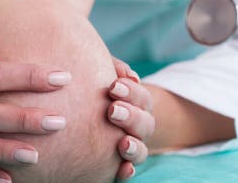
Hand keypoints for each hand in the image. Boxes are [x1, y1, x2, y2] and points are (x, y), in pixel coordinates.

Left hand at [108, 56, 152, 180]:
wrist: (93, 117)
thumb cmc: (97, 89)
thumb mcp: (104, 73)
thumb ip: (113, 67)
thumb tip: (125, 73)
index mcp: (136, 103)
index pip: (142, 97)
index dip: (131, 92)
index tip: (114, 86)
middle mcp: (138, 126)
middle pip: (144, 123)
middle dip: (131, 116)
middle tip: (113, 110)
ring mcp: (131, 147)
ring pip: (141, 150)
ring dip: (134, 146)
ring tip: (123, 142)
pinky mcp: (119, 164)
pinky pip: (127, 171)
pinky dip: (128, 170)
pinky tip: (124, 169)